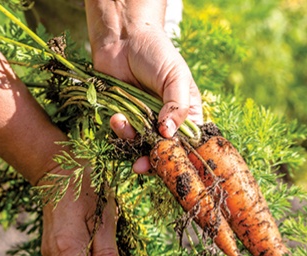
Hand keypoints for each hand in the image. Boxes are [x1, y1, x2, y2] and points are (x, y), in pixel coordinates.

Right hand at [40, 165, 121, 255]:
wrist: (58, 171)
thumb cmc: (86, 191)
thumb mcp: (105, 220)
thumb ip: (107, 254)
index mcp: (67, 251)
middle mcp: (53, 255)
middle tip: (109, 255)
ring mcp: (49, 250)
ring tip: (99, 239)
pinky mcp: (50, 245)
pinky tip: (88, 236)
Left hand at [93, 24, 202, 172]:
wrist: (123, 39)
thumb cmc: (156, 53)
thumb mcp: (175, 76)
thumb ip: (177, 106)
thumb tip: (169, 134)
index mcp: (188, 115)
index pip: (190, 144)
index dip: (182, 157)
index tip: (172, 164)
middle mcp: (168, 123)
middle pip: (165, 152)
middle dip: (153, 160)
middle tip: (142, 165)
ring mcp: (146, 123)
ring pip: (142, 148)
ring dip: (131, 143)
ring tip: (123, 123)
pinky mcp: (126, 120)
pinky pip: (124, 137)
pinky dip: (120, 131)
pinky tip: (117, 117)